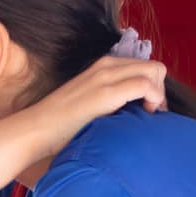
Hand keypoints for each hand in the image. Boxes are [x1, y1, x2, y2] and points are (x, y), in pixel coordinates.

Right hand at [21, 54, 169, 158]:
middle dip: (160, 90)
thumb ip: (110, 100)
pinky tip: (144, 116)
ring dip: (158, 95)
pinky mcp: (105, 92)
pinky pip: (146, 85)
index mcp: (102, 67)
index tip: (148, 111)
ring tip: (146, 117)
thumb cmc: (60, 126)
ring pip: (154, 71)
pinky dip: (154, 100)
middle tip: (151, 115)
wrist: (35, 130)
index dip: (154, 87)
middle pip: (154, 66)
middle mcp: (105, 66)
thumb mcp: (89, 105)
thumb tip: (135, 111)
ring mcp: (105, 77)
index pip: (144, 66)